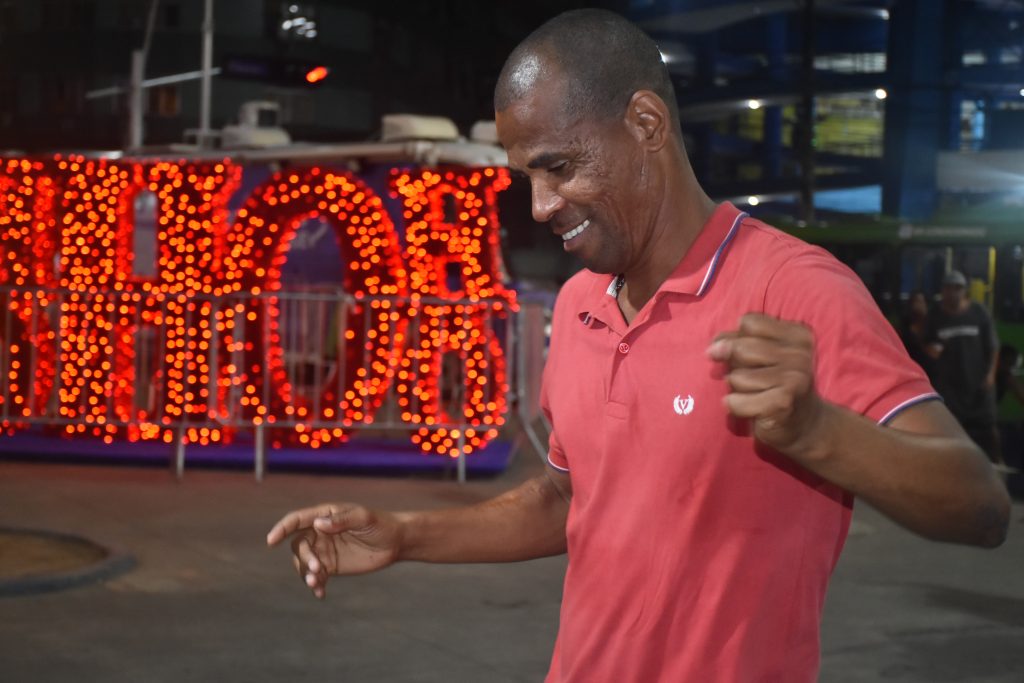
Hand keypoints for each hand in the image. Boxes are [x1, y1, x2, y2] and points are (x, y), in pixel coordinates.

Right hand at [266, 503, 403, 598]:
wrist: (395, 542)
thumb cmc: (381, 524)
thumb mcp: (364, 518)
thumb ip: (342, 520)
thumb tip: (318, 525)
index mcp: (324, 516)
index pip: (297, 520)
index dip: (282, 529)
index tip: (271, 541)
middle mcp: (320, 533)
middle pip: (299, 546)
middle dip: (305, 558)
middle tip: (319, 569)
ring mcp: (324, 550)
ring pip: (303, 563)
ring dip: (306, 574)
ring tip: (317, 583)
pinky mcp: (331, 566)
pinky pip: (316, 577)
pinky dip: (315, 585)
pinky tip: (320, 594)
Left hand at [707, 313, 826, 460]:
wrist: (805, 425)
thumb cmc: (776, 385)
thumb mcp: (762, 356)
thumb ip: (738, 341)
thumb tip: (714, 348)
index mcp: (797, 335)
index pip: (749, 322)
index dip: (735, 338)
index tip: (739, 356)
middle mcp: (799, 353)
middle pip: (741, 348)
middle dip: (734, 365)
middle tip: (749, 380)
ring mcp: (794, 378)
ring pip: (737, 376)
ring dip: (736, 389)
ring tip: (754, 395)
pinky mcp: (782, 402)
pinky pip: (737, 401)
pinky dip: (735, 406)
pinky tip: (751, 409)